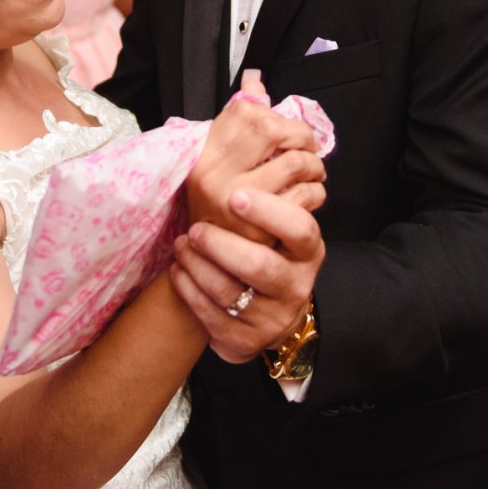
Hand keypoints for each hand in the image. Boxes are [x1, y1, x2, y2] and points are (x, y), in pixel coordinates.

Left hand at [171, 187, 324, 363]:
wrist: (267, 315)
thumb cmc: (268, 256)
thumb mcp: (280, 232)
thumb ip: (273, 199)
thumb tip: (247, 147)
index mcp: (308, 252)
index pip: (300, 229)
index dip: (270, 212)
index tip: (236, 196)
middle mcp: (296, 286)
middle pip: (260, 265)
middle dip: (221, 244)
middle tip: (196, 228)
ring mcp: (273, 318)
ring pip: (229, 291)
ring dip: (197, 264)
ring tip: (182, 244)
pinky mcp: (246, 341)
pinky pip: (210, 315)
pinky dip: (189, 289)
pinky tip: (179, 269)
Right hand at [185, 71, 325, 239]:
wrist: (207, 258)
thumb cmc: (217, 200)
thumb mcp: (220, 157)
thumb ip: (240, 118)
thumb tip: (254, 79)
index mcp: (205, 151)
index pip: (248, 111)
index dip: (277, 116)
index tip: (287, 129)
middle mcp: (215, 173)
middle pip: (274, 129)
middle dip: (302, 137)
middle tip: (307, 150)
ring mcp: (236, 201)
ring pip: (295, 163)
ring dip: (314, 167)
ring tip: (311, 174)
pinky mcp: (257, 228)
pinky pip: (303, 197)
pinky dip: (315, 194)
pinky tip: (308, 197)